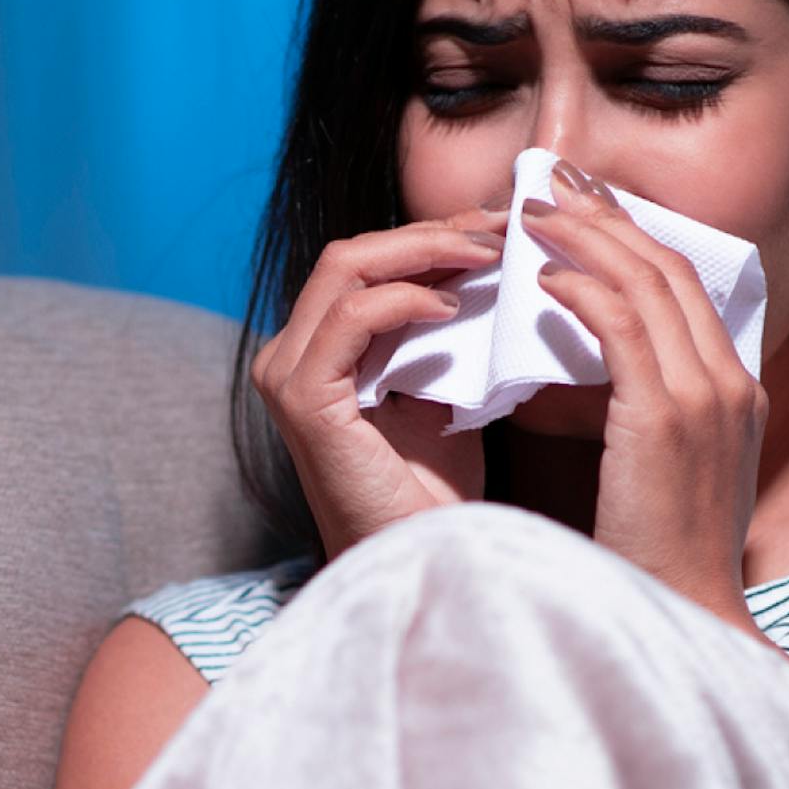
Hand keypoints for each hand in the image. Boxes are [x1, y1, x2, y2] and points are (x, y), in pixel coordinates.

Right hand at [249, 206, 510, 556]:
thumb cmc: (432, 493)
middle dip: (432, 231)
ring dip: (425, 250)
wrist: (420, 562)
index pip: (368, 264)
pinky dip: (404, 300)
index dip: (432, 235)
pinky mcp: (304, 400)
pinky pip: (351, 319)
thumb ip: (443, 333)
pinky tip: (454, 307)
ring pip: (347, 268)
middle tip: (500, 226)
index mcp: (316, 351)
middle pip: (352, 253)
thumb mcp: (442, 392)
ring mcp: (287, 376)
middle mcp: (289, 356)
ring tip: (488, 254)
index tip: (500, 226)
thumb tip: (487, 265)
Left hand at [518, 159, 766, 622]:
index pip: (688, 287)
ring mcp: (705, 396)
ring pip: (647, 283)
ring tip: (534, 215)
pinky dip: (582, 290)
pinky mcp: (665, 417)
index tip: (591, 207)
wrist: (685, 614)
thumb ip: (656, 412)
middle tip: (556, 184)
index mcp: (737, 390)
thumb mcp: (673, 470)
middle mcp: (730, 382)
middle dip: (610, 217)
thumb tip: (608, 374)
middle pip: (672, 267)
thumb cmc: (662, 555)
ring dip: (587, 239)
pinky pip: (620, 327)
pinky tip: (543, 278)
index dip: (638, 237)